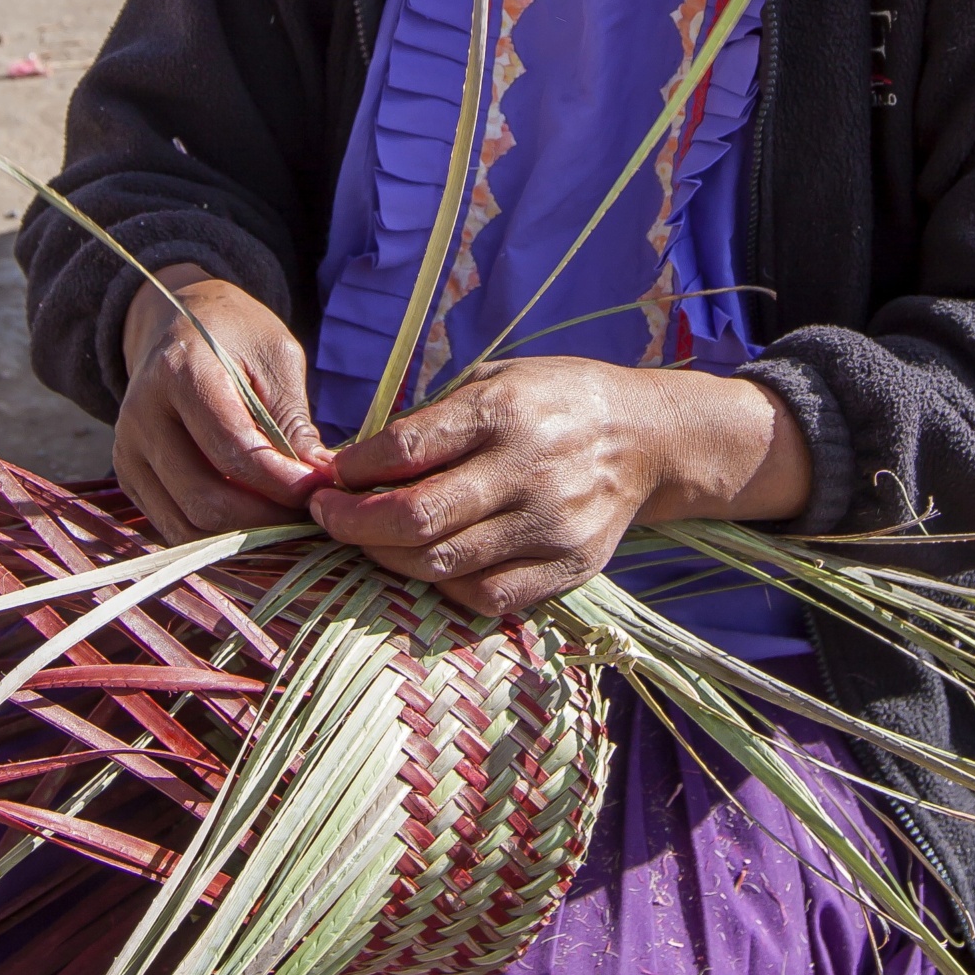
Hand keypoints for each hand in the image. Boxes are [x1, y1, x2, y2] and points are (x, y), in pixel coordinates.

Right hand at [114, 266, 334, 542]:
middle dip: (265, 518)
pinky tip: (257, 525)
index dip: (281, 481)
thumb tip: (319, 480)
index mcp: (180, 372)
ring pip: (186, 526)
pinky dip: (219, 540)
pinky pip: (175, 528)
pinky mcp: (130, 479)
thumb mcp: (276, 357)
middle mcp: (142, 417)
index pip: (231, 448)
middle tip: (311, 514)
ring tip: (289, 523)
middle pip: (204, 499)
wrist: (177, 324)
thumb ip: (291, 420)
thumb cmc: (237, 336)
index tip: (321, 489)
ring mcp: (128, 453)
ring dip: (243, 538)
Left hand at [310, 356, 808, 617]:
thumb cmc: (554, 400)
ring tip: (368, 540)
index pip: (403, 449)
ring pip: (442, 565)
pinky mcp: (569, 568)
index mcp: (502, 410)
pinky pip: (486, 596)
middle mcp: (526, 469)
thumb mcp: (496, 378)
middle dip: (352, 523)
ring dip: (387, 558)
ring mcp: (550, 525)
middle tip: (326, 517)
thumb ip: (433, 419)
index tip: (327, 479)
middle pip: (414, 518)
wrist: (648, 438)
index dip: (350, 472)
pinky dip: (444, 587)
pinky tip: (428, 564)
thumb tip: (352, 464)